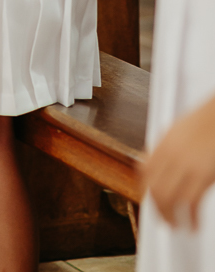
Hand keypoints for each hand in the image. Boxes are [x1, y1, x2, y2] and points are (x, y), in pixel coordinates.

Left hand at [143, 96, 214, 228]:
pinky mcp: (203, 175)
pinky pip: (191, 203)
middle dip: (158, 209)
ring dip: (172, 218)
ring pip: (169, 199)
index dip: (144, 189)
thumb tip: (156, 161)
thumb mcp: (179, 130)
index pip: (144, 172)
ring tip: (178, 227)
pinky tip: (195, 225)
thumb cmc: (206, 122)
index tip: (150, 201)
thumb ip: (167, 147)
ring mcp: (186, 165)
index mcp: (163, 144)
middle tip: (164, 221)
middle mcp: (170, 155)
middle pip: (154, 188)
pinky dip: (191, 219)